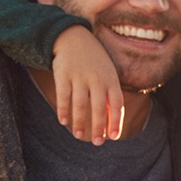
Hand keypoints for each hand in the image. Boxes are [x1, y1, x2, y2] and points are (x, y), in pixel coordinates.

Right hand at [52, 25, 122, 142]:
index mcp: (111, 80)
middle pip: (99, 107)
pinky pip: (64, 95)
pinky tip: (63, 121)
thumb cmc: (95, 62)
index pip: (117, 104)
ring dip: (80, 122)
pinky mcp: (63, 74)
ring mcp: (80, 76)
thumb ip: (110, 94)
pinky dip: (64, 109)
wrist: (74, 38)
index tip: (114, 136)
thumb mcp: (108, 74)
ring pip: (80, 104)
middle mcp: (97, 79)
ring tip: (79, 136)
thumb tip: (111, 120)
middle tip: (97, 142)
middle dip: (99, 127)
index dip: (116, 121)